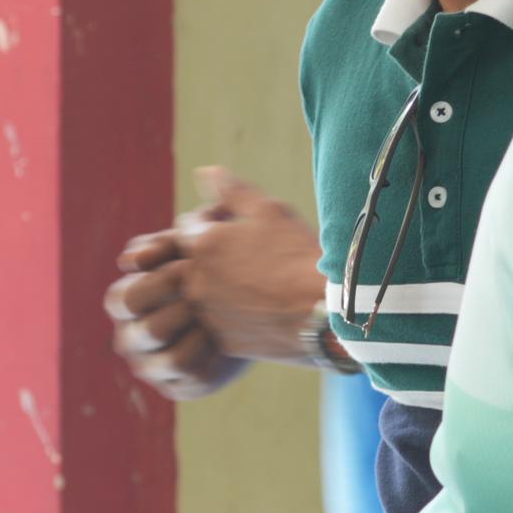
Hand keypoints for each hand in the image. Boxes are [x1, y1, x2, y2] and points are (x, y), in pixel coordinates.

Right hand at [104, 231, 238, 399]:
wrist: (257, 301)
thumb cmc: (215, 266)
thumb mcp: (190, 247)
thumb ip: (162, 245)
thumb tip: (129, 263)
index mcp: (123, 304)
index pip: (126, 300)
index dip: (161, 283)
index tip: (192, 267)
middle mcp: (129, 339)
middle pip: (151, 331)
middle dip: (188, 309)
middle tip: (216, 294)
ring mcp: (151, 367)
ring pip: (173, 359)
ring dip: (204, 333)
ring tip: (225, 314)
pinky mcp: (178, 387)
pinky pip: (195, 376)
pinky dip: (217, 354)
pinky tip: (232, 334)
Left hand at [105, 171, 324, 398]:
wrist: (324, 311)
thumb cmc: (298, 255)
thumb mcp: (269, 212)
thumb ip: (233, 192)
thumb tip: (206, 173)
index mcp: (201, 245)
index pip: (187, 225)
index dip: (213, 220)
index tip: (239, 224)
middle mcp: (192, 280)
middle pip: (191, 259)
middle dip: (213, 252)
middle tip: (249, 252)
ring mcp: (204, 313)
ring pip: (202, 291)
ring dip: (220, 282)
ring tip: (257, 278)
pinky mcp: (220, 339)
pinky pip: (217, 321)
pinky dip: (231, 311)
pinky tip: (261, 304)